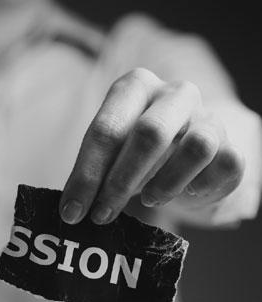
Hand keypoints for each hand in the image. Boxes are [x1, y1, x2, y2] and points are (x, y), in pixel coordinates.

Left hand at [60, 68, 244, 224]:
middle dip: (120, 181)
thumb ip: (91, 174)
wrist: (185, 152)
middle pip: (149, 133)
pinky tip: (187, 193)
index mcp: (134, 87)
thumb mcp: (108, 154)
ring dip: (166, 182)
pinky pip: (226, 164)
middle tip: (101, 214)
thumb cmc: (136, 152)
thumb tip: (71, 210)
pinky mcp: (232, 143)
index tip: (72, 211)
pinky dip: (202, 185)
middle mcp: (174, 93)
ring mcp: (207, 116)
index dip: (87, 173)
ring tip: (149, 200)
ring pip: (195, 147)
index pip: (106, 129)